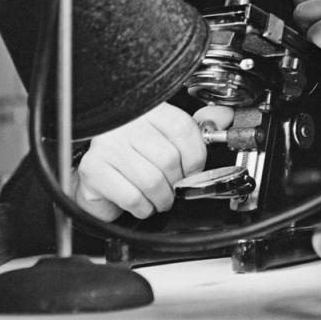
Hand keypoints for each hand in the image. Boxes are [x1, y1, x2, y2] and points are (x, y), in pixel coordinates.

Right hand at [72, 102, 230, 220]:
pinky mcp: (94, 169)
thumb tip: (226, 116)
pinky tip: (142, 203)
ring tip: (160, 199)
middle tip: (175, 189)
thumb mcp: (168, 133)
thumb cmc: (135, 150)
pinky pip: (131, 197)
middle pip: (169, 159)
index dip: (195, 157)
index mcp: (150, 111)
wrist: (96, 164)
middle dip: (177, 183)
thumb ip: (199, 126)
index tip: (194, 170)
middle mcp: (127, 125)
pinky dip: (143, 208)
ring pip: (151, 181)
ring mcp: (108, 146)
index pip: (183, 130)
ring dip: (162, 199)